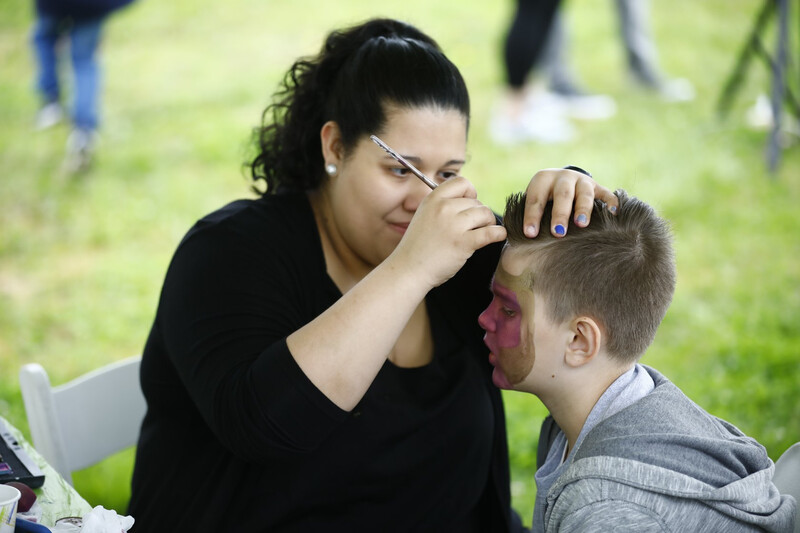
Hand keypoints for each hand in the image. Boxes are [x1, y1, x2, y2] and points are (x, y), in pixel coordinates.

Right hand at [389, 176, 505, 287]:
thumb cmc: (417, 247)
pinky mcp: (463, 243)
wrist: (408, 270)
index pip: (462, 182)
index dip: (471, 193)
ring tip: (482, 232)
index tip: (469, 205)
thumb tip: (470, 201)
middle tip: (474, 227)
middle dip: (479, 213)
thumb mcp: (424, 216)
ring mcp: (454, 225)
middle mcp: (443, 208)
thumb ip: (442, 206)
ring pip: (485, 214)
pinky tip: (499, 236)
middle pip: (476, 201)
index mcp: (433, 199)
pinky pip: (491, 232)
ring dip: (488, 223)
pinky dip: (499, 234)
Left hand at [522, 167, 617, 237]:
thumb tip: (513, 261)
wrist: (564, 183)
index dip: (532, 216)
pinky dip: (610, 203)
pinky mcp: (598, 187)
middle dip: (559, 214)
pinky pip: (606, 194)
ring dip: (583, 209)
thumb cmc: (543, 204)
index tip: (530, 234)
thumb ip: (524, 227)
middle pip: (562, 195)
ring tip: (581, 225)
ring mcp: (582, 181)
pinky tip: (614, 214)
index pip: (535, 199)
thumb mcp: (532, 207)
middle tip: (558, 233)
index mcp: (541, 180)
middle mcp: (562, 177)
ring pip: (584, 193)